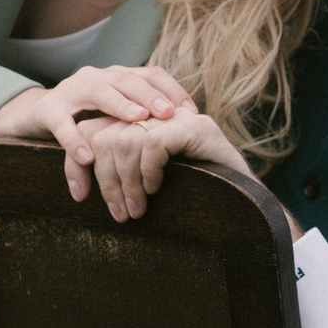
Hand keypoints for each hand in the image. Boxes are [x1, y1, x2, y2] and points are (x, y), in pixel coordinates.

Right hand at [0, 64, 197, 200]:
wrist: (36, 115)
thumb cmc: (87, 119)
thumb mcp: (116, 114)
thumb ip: (143, 118)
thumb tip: (187, 133)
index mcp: (117, 76)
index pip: (150, 73)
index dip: (171, 89)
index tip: (191, 110)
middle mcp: (97, 77)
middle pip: (127, 80)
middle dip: (150, 95)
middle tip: (170, 113)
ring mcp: (71, 91)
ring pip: (98, 92)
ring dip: (119, 105)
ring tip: (137, 120)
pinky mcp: (48, 111)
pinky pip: (61, 124)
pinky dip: (74, 140)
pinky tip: (88, 157)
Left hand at [77, 111, 252, 221]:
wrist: (249, 201)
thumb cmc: (197, 197)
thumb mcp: (150, 184)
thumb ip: (122, 172)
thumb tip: (82, 186)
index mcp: (140, 123)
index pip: (93, 130)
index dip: (78, 162)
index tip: (79, 195)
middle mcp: (156, 114)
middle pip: (104, 135)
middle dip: (105, 179)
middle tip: (118, 213)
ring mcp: (177, 118)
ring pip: (125, 140)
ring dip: (125, 182)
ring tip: (137, 209)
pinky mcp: (196, 127)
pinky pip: (153, 142)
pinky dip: (149, 170)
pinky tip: (157, 188)